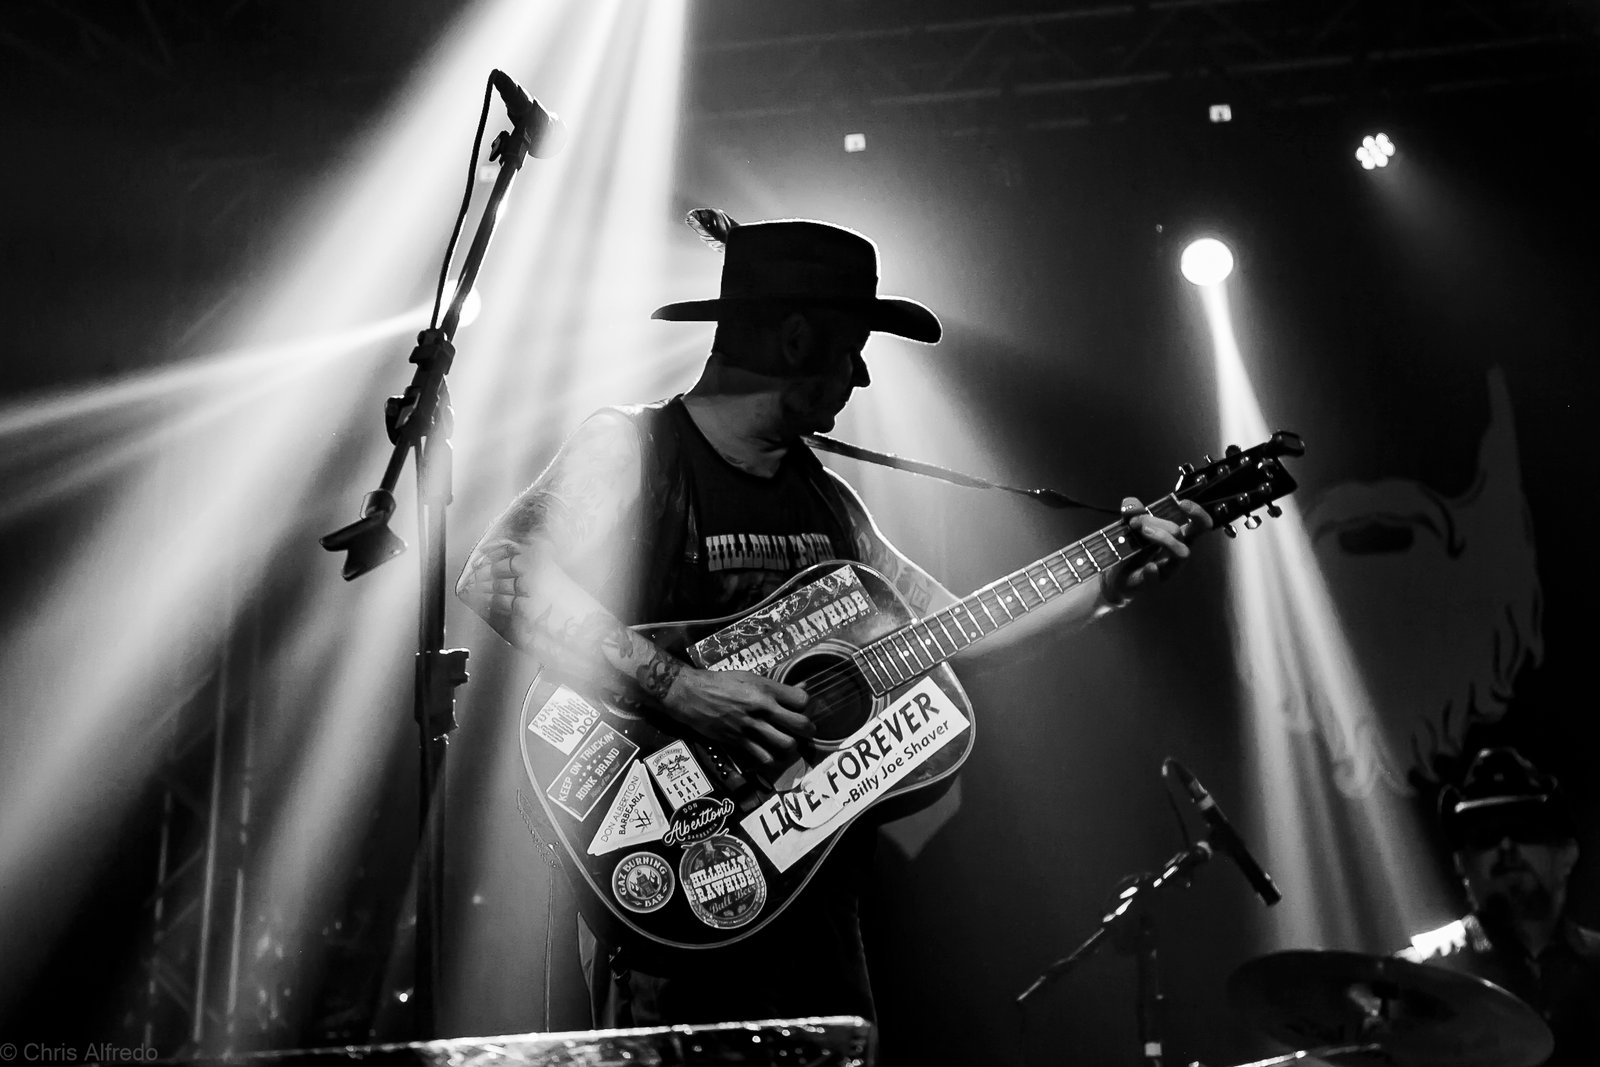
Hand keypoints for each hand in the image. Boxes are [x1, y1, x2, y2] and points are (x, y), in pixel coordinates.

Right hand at [661, 667, 816, 769]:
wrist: (692, 694)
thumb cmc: (721, 682)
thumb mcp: (749, 677)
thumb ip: (774, 687)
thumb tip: (800, 688)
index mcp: (766, 689)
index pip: (802, 699)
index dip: (805, 705)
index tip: (799, 708)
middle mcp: (762, 708)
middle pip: (801, 725)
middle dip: (807, 730)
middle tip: (804, 731)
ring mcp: (751, 726)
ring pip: (786, 745)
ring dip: (790, 746)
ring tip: (787, 743)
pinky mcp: (739, 742)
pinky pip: (764, 757)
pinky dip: (770, 758)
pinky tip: (768, 753)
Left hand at [1104, 497, 1212, 604]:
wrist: (1115, 574)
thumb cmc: (1131, 548)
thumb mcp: (1130, 526)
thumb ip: (1131, 512)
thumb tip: (1129, 504)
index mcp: (1176, 536)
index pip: (1199, 525)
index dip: (1198, 513)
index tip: (1182, 503)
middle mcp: (1176, 552)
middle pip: (1183, 533)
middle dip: (1160, 523)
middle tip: (1137, 522)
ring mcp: (1167, 568)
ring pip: (1182, 553)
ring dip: (1164, 539)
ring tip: (1143, 533)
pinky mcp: (1152, 582)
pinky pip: (1158, 578)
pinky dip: (1154, 572)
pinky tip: (1149, 566)